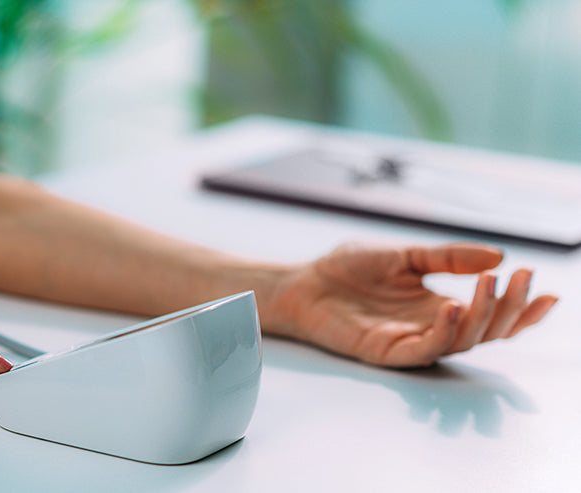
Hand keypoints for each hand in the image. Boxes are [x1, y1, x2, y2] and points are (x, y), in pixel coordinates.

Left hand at [262, 243, 557, 366]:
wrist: (305, 281)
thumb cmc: (348, 269)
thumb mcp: (406, 254)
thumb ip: (448, 257)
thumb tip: (497, 254)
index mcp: (438, 305)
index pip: (489, 315)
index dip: (521, 309)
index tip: (548, 292)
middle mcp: (429, 326)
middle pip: (485, 331)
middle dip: (509, 308)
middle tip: (521, 279)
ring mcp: (410, 340)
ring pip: (461, 341)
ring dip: (481, 315)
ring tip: (490, 283)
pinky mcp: (386, 351)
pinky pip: (423, 349)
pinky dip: (442, 332)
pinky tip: (450, 306)